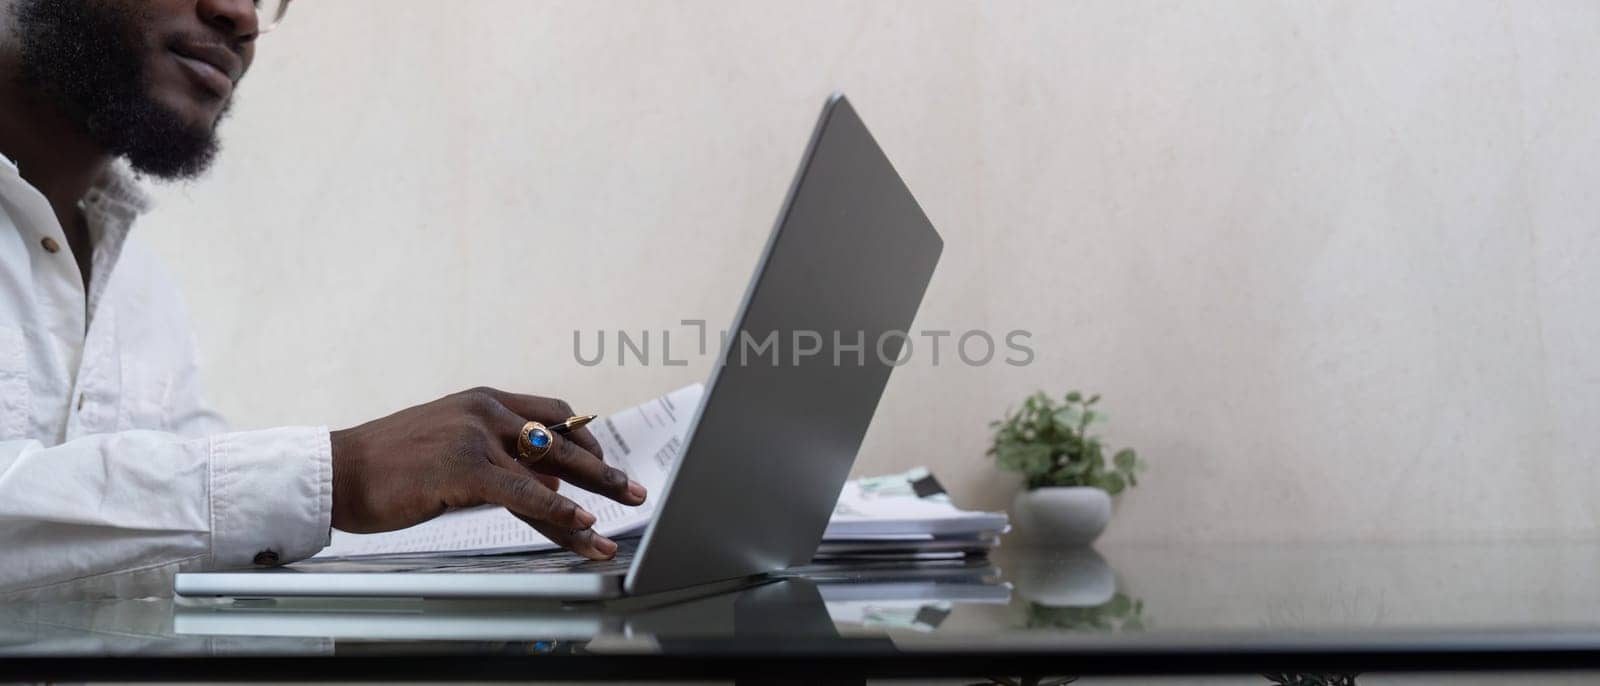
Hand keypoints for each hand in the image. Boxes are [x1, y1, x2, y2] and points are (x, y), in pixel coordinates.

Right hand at [328, 387, 646, 559]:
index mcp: (483, 401)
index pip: (552, 414)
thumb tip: (544, 482)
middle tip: (634, 490)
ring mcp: (476, 437)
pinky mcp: (464, 468)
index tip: (606, 464)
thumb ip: (496, 458)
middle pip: (562, 440)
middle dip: (603, 469)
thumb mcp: (448, 448)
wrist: (335, 471)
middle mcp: (486, 410)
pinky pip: (524, 492)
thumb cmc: (388, 466)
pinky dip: (557, 510)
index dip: (584, 440)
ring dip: (592, 495)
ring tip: (620, 517)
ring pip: (550, 470)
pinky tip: (581, 523)